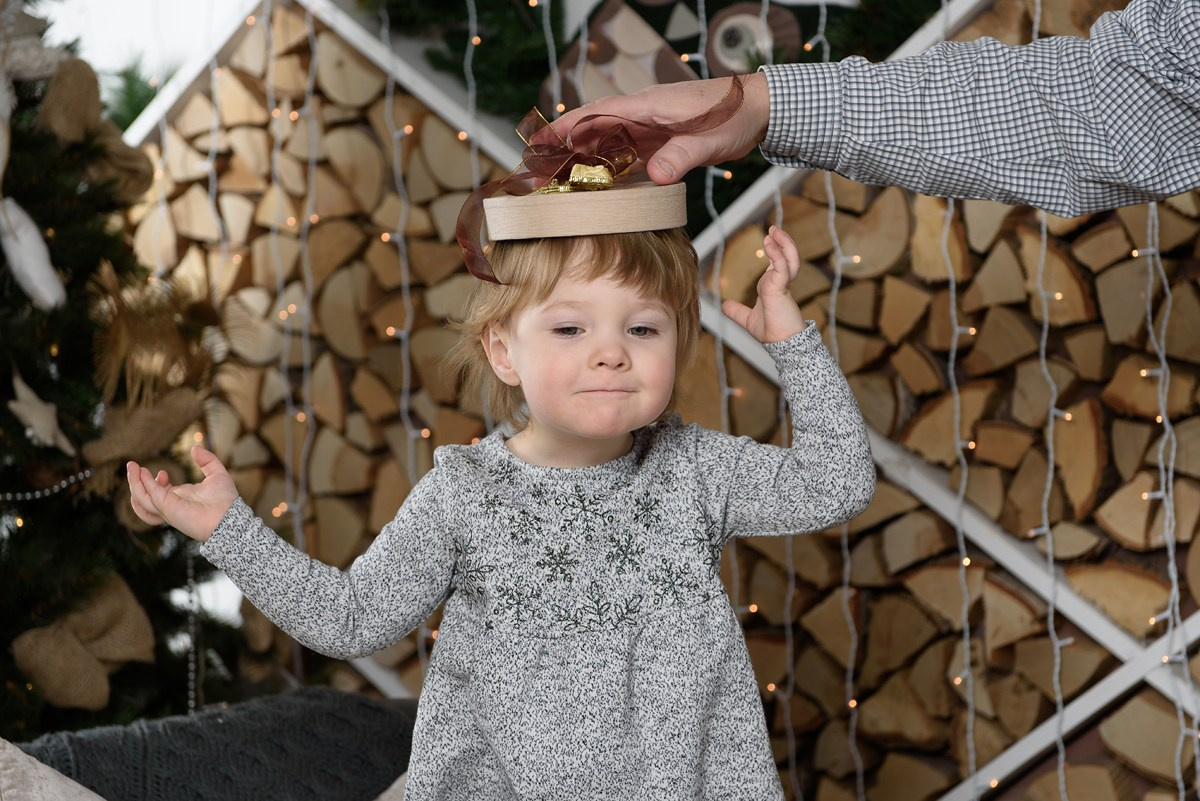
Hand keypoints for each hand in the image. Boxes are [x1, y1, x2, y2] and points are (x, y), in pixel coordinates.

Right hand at [126, 445, 237, 542]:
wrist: (229, 517)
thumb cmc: (225, 501)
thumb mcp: (216, 474)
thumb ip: (207, 460)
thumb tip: (195, 449)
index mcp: (180, 498)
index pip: (157, 492)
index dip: (154, 481)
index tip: (163, 473)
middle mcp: (171, 505)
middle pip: (144, 496)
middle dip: (136, 481)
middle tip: (133, 465)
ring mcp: (167, 509)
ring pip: (141, 499)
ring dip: (134, 483)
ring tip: (132, 467)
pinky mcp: (168, 509)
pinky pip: (150, 498)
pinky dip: (144, 485)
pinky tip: (142, 473)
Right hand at [548, 73, 769, 183]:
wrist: (756, 110)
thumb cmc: (732, 115)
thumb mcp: (708, 139)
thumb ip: (682, 156)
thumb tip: (656, 176)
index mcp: (646, 106)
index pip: (596, 114)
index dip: (566, 128)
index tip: (541, 142)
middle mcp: (641, 117)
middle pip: (592, 132)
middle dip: (564, 151)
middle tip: (537, 176)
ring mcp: (648, 131)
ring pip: (605, 146)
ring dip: (582, 164)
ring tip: (556, 186)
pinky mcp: (659, 145)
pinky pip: (626, 159)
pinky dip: (608, 173)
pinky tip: (596, 192)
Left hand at [722, 226, 805, 343]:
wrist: (781, 343)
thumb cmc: (771, 332)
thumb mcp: (748, 319)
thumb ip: (737, 311)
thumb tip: (724, 305)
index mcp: (773, 287)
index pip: (778, 263)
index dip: (775, 250)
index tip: (768, 239)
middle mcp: (780, 283)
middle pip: (786, 256)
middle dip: (782, 242)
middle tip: (773, 229)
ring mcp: (782, 285)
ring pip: (789, 258)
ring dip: (783, 243)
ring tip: (774, 231)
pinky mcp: (782, 288)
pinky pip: (782, 268)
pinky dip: (777, 255)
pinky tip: (771, 245)